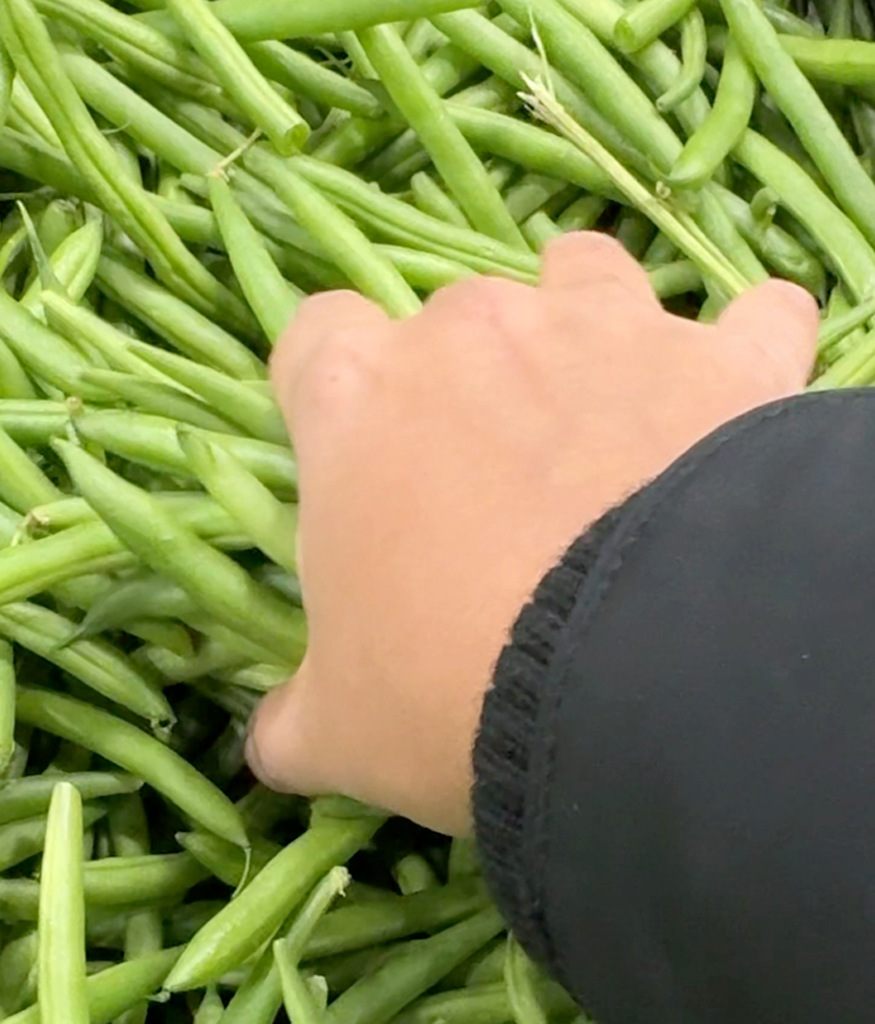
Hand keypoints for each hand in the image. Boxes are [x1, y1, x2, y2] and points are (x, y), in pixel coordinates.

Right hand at [246, 232, 817, 834]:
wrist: (636, 688)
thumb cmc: (445, 693)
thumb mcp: (340, 731)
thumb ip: (292, 720)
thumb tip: (268, 746)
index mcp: (356, 401)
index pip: (314, 338)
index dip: (330, 389)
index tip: (356, 452)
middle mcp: (471, 335)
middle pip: (450, 320)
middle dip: (464, 381)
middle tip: (490, 481)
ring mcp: (601, 330)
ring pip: (584, 277)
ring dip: (588, 328)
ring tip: (607, 417)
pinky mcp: (722, 359)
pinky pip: (754, 319)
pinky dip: (745, 354)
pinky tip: (745, 405)